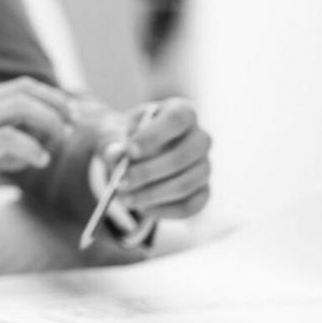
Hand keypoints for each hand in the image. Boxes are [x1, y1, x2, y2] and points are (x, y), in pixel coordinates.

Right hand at [0, 77, 72, 219]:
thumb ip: (0, 147)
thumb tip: (31, 151)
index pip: (21, 87)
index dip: (51, 98)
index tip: (69, 115)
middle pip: (26, 90)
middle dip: (58, 105)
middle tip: (73, 123)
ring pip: (20, 106)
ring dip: (49, 120)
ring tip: (60, 138)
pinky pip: (9, 138)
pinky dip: (31, 147)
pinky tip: (38, 160)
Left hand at [97, 97, 210, 220]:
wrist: (141, 154)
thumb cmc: (132, 140)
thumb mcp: (118, 136)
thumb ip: (115, 145)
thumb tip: (117, 156)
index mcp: (182, 112)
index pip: (177, 119)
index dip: (154, 136)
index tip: (130, 150)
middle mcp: (201, 138)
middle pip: (182, 156)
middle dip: (148, 172)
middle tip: (121, 182)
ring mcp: (206, 166)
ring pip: (185, 184)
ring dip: (151, 194)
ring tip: (124, 197)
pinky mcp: (204, 191)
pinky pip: (190, 206)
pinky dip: (164, 210)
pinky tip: (143, 208)